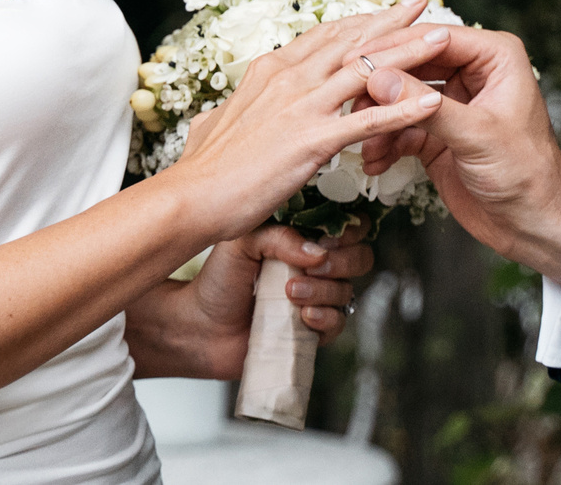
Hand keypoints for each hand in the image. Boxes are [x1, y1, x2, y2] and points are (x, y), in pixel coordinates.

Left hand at [127, 224, 373, 379]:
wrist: (200, 326)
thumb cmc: (219, 279)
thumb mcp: (244, 243)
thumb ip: (280, 237)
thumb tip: (318, 251)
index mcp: (305, 239)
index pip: (349, 227)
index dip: (349, 231)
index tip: (328, 237)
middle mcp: (317, 268)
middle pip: (360, 259)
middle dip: (341, 262)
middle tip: (310, 267)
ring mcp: (317, 300)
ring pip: (347, 292)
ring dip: (323, 291)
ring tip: (289, 293)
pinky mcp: (313, 332)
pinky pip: (338, 324)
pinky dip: (325, 319)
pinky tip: (303, 317)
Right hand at [168, 0, 448, 242]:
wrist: (189, 198)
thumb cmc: (199, 171)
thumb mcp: (210, 127)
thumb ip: (222, 116)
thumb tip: (212, 118)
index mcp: (270, 70)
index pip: (325, 35)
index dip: (360, 21)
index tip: (386, 8)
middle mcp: (289, 77)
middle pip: (353, 39)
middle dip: (393, 19)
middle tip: (424, 2)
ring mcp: (301, 106)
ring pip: (368, 69)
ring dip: (410, 51)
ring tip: (444, 37)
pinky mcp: (311, 139)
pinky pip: (368, 120)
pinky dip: (404, 108)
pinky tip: (433, 103)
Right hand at [354, 27, 560, 281]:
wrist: (535, 226)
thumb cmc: (526, 173)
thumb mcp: (477, 135)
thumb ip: (427, 107)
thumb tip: (379, 79)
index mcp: (494, 57)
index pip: (435, 38)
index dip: (395, 46)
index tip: (357, 58)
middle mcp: (472, 73)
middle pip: (413, 64)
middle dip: (380, 84)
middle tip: (346, 97)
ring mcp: (452, 104)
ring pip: (402, 96)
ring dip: (379, 117)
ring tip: (360, 137)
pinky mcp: (438, 134)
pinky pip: (402, 128)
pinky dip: (385, 142)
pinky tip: (373, 162)